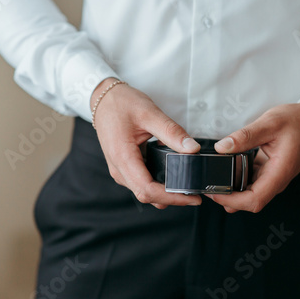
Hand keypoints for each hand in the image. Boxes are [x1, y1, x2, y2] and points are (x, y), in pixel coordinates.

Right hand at [92, 78, 201, 208]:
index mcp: (122, 157)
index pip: (148, 189)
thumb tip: (192, 148)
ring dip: (165, 194)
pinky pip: (141, 184)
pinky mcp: (124, 168)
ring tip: (187, 188)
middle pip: (147, 195)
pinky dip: (158, 186)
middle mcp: (119, 169)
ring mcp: (120, 170)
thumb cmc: (121, 104)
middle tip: (196, 195)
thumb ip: (172, 132)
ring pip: (144, 192)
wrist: (103, 99)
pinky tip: (173, 178)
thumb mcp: (150, 113)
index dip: (172, 197)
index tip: (192, 198)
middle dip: (172, 199)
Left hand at [206, 99, 299, 212]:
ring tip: (213, 181)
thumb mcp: (270, 122)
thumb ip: (245, 136)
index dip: (232, 201)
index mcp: (279, 172)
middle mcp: (277, 179)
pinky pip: (253, 183)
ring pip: (251, 194)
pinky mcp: (270, 172)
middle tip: (208, 187)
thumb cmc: (298, 121)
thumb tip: (221, 148)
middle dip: (228, 199)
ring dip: (233, 192)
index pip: (255, 199)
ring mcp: (274, 177)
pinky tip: (226, 172)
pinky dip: (239, 182)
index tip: (214, 193)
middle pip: (251, 202)